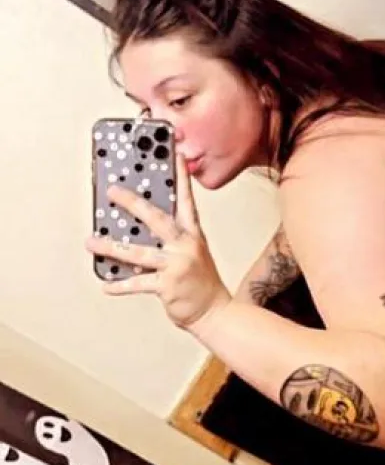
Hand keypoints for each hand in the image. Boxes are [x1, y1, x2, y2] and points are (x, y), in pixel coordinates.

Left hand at [86, 155, 230, 330]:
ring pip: (139, 252)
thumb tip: (137, 226)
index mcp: (192, 234)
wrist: (214, 311)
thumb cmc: (199, 280)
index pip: (186, 199)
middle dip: (133, 203)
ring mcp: (177, 265)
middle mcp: (186, 245)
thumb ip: (171, 237)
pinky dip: (119, 284)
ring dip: (111, 246)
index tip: (174, 153)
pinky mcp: (168, 286)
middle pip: (157, 219)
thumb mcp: (191, 251)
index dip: (180, 176)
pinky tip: (105, 284)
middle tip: (113, 191)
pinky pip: (138, 283)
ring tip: (91, 241)